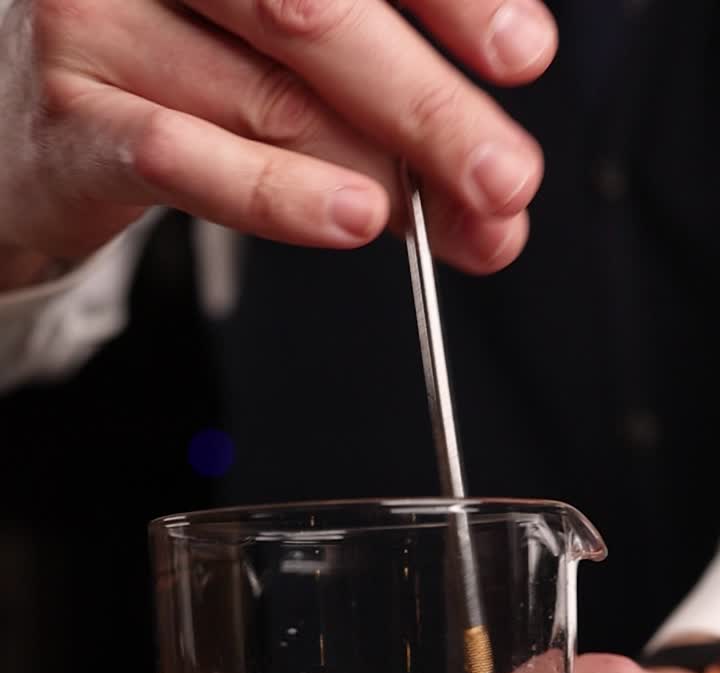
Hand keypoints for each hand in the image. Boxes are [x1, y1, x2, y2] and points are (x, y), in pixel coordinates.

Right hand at [0, 0, 554, 280]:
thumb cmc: (170, 73)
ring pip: (269, 92)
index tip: (523, 52)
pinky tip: (351, 221)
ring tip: (455, 219)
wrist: (31, 131)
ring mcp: (100, 20)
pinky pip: (183, 157)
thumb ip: (377, 105)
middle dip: (430, 103)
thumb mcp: (277, 55)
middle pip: (318, 10)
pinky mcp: (71, 115)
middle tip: (505, 175)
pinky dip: (278, 195)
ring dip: (380, 167)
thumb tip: (489, 197)